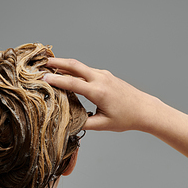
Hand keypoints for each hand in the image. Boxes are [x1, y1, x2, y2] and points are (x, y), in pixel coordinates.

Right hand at [44, 58, 162, 131]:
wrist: (145, 109)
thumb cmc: (126, 118)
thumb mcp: (103, 125)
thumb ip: (83, 123)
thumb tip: (66, 123)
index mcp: (99, 92)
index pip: (73, 83)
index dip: (56, 80)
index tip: (43, 78)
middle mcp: (101, 79)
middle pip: (75, 65)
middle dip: (58, 62)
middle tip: (43, 62)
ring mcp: (103, 75)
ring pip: (80, 66)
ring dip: (64, 64)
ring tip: (50, 66)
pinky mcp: (105, 75)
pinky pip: (86, 69)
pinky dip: (73, 69)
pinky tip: (66, 72)